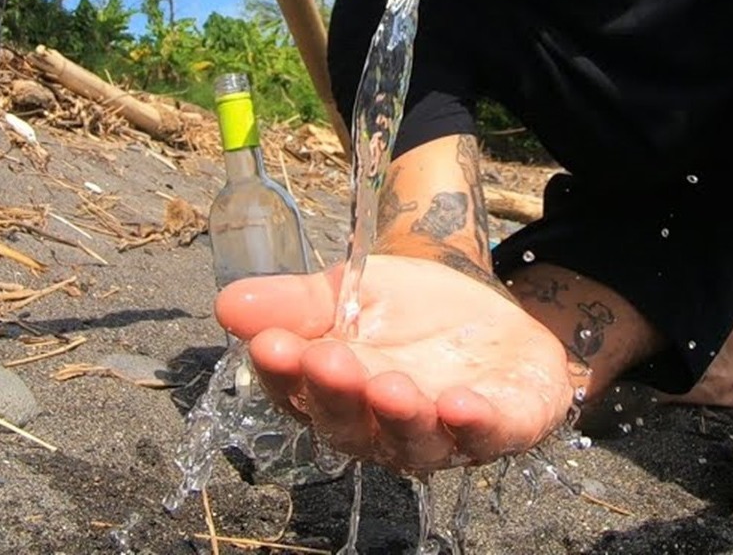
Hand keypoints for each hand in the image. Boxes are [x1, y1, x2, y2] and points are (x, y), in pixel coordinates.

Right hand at [215, 254, 575, 473]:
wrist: (481, 304)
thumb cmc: (404, 309)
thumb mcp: (347, 291)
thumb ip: (295, 303)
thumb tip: (228, 304)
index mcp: (335, 396)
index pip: (299, 394)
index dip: (285, 374)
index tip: (272, 344)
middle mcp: (383, 429)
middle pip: (353, 425)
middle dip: (341, 394)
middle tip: (330, 359)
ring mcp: (443, 434)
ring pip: (416, 441)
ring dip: (402, 416)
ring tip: (391, 387)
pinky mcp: (504, 425)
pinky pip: (489, 435)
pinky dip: (475, 424)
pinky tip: (460, 403)